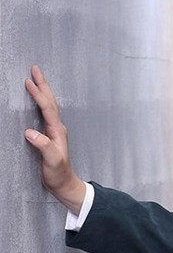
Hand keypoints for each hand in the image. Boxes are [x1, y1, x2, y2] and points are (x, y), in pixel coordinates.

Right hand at [24, 65, 85, 213]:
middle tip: (34, 69)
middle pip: (49, 102)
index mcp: (57, 131)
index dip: (38, 95)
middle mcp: (57, 128)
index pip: (47, 108)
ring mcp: (53, 131)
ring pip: (48, 106)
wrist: (64, 183)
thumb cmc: (58, 173)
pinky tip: (36, 100)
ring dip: (42, 91)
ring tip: (35, 78)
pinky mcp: (48, 135)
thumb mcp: (52, 161)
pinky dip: (39, 102)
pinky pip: (44, 113)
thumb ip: (43, 146)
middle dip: (42, 85)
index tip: (28, 82)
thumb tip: (30, 132)